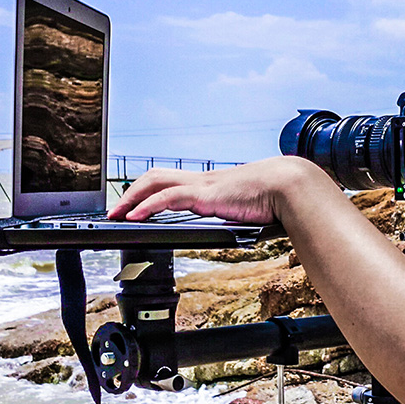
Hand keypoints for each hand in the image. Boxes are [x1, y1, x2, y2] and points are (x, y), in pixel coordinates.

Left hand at [108, 155, 331, 223]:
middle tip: (115, 210)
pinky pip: (168, 197)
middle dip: (131, 192)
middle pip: (155, 176)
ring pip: (155, 182)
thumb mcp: (248, 208)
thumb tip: (239, 227)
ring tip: (117, 213)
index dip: (149, 191)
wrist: (289, 185)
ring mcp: (202, 186)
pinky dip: (148, 205)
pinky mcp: (205, 195)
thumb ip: (237, 215)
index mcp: (210, 185)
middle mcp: (201, 181)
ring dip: (132, 197)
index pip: (171, 180)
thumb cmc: (275, 198)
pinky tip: (136, 216)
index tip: (135, 205)